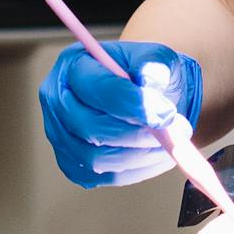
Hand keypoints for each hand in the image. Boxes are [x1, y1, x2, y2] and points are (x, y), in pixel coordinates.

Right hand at [39, 39, 204, 188]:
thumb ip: (154, 64)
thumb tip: (151, 82)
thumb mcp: (155, 56)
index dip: (133, 104)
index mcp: (72, 65)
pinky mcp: (74, 165)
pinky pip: (106, 177)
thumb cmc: (144, 72)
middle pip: (91, 128)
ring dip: (142, 155)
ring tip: (171, 143)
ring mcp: (61, 136)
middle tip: (176, 131)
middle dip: (139, 134)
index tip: (166, 113)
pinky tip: (157, 155)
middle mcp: (57, 101)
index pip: (97, 89)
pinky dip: (138, 170)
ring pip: (98, 159)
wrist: (143, 94)